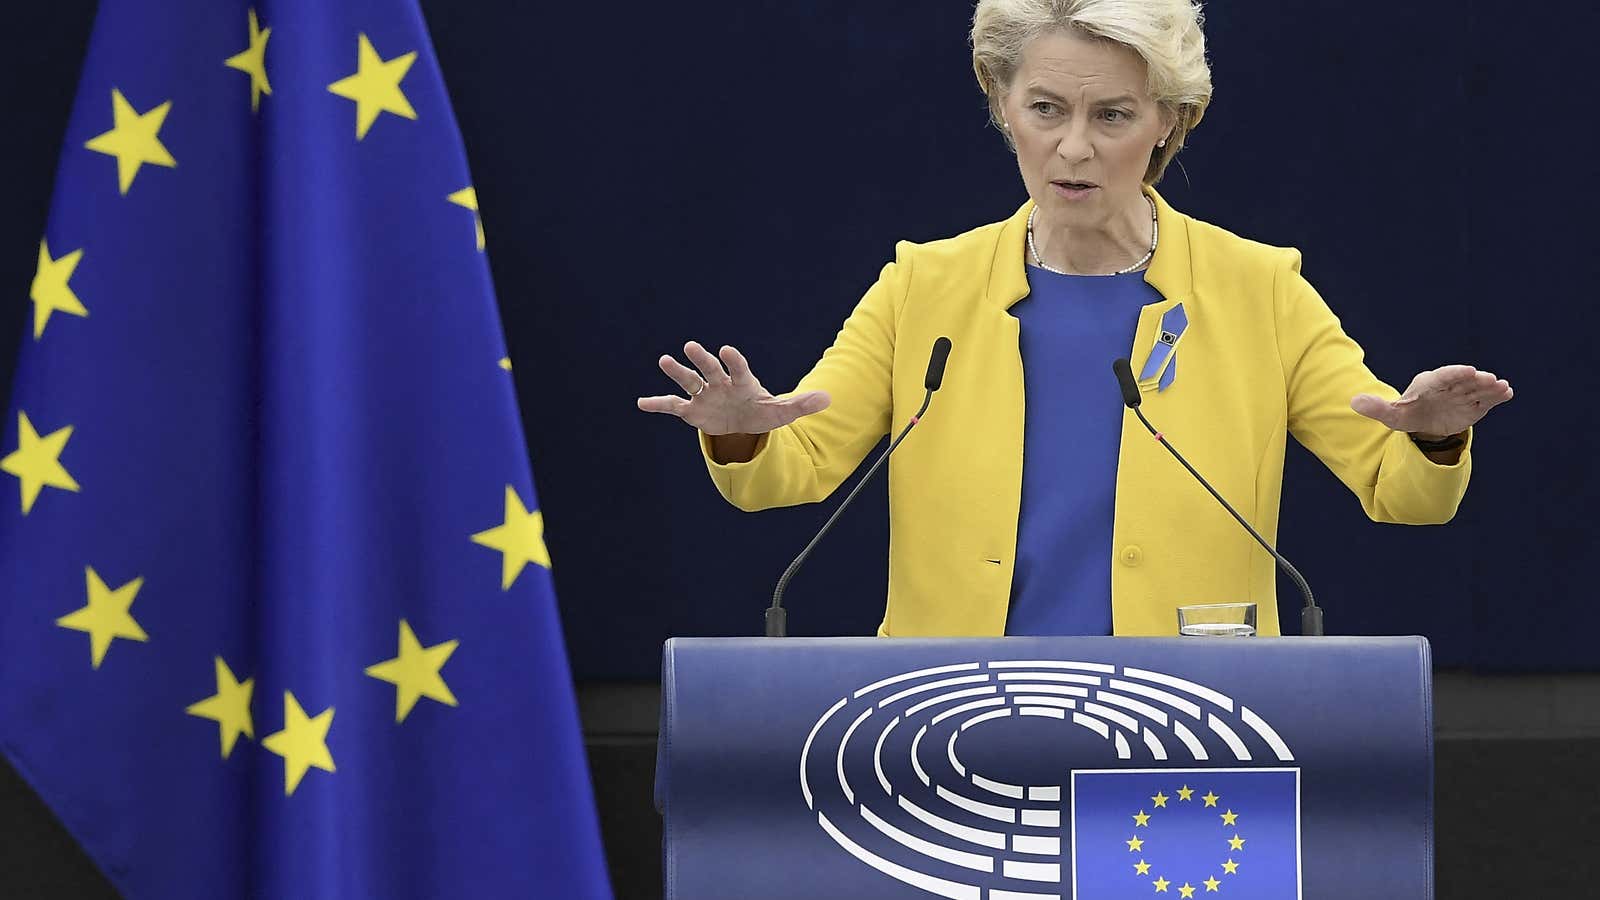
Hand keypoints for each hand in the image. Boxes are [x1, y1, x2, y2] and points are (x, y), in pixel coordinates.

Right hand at [636, 341, 830, 434]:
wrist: (742, 422)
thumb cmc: (761, 411)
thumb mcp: (782, 412)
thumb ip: (801, 405)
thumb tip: (829, 399)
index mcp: (742, 382)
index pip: (739, 368)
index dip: (734, 361)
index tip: (727, 350)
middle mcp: (720, 383)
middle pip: (710, 369)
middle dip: (701, 359)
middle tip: (691, 346)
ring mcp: (704, 395)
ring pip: (689, 381)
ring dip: (677, 372)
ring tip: (663, 360)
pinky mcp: (692, 410)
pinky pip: (673, 406)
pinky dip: (658, 405)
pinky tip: (641, 403)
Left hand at [1351, 365, 1513, 437]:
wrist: (1423, 423)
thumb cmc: (1407, 414)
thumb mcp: (1391, 415)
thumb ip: (1376, 408)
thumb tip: (1353, 401)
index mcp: (1428, 384)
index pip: (1442, 376)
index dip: (1455, 373)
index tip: (1468, 371)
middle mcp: (1449, 386)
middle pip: (1463, 381)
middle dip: (1477, 380)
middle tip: (1491, 379)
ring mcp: (1463, 394)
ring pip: (1477, 389)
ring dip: (1490, 388)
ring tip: (1503, 387)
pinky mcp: (1474, 405)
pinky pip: (1486, 400)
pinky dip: (1496, 397)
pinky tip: (1508, 394)